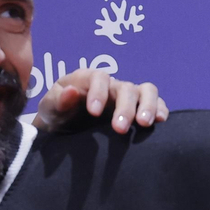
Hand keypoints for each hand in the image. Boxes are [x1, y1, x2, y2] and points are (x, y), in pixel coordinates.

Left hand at [35, 68, 167, 133]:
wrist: (63, 131)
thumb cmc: (56, 116)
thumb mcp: (49, 109)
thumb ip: (57, 100)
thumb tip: (71, 91)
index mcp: (87, 79)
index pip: (98, 77)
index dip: (98, 92)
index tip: (94, 113)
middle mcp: (111, 85)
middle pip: (125, 87)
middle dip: (125, 107)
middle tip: (120, 129)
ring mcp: (126, 96)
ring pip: (146, 91)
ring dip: (148, 106)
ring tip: (144, 124)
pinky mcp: (138, 109)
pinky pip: (156, 103)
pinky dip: (160, 110)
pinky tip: (160, 123)